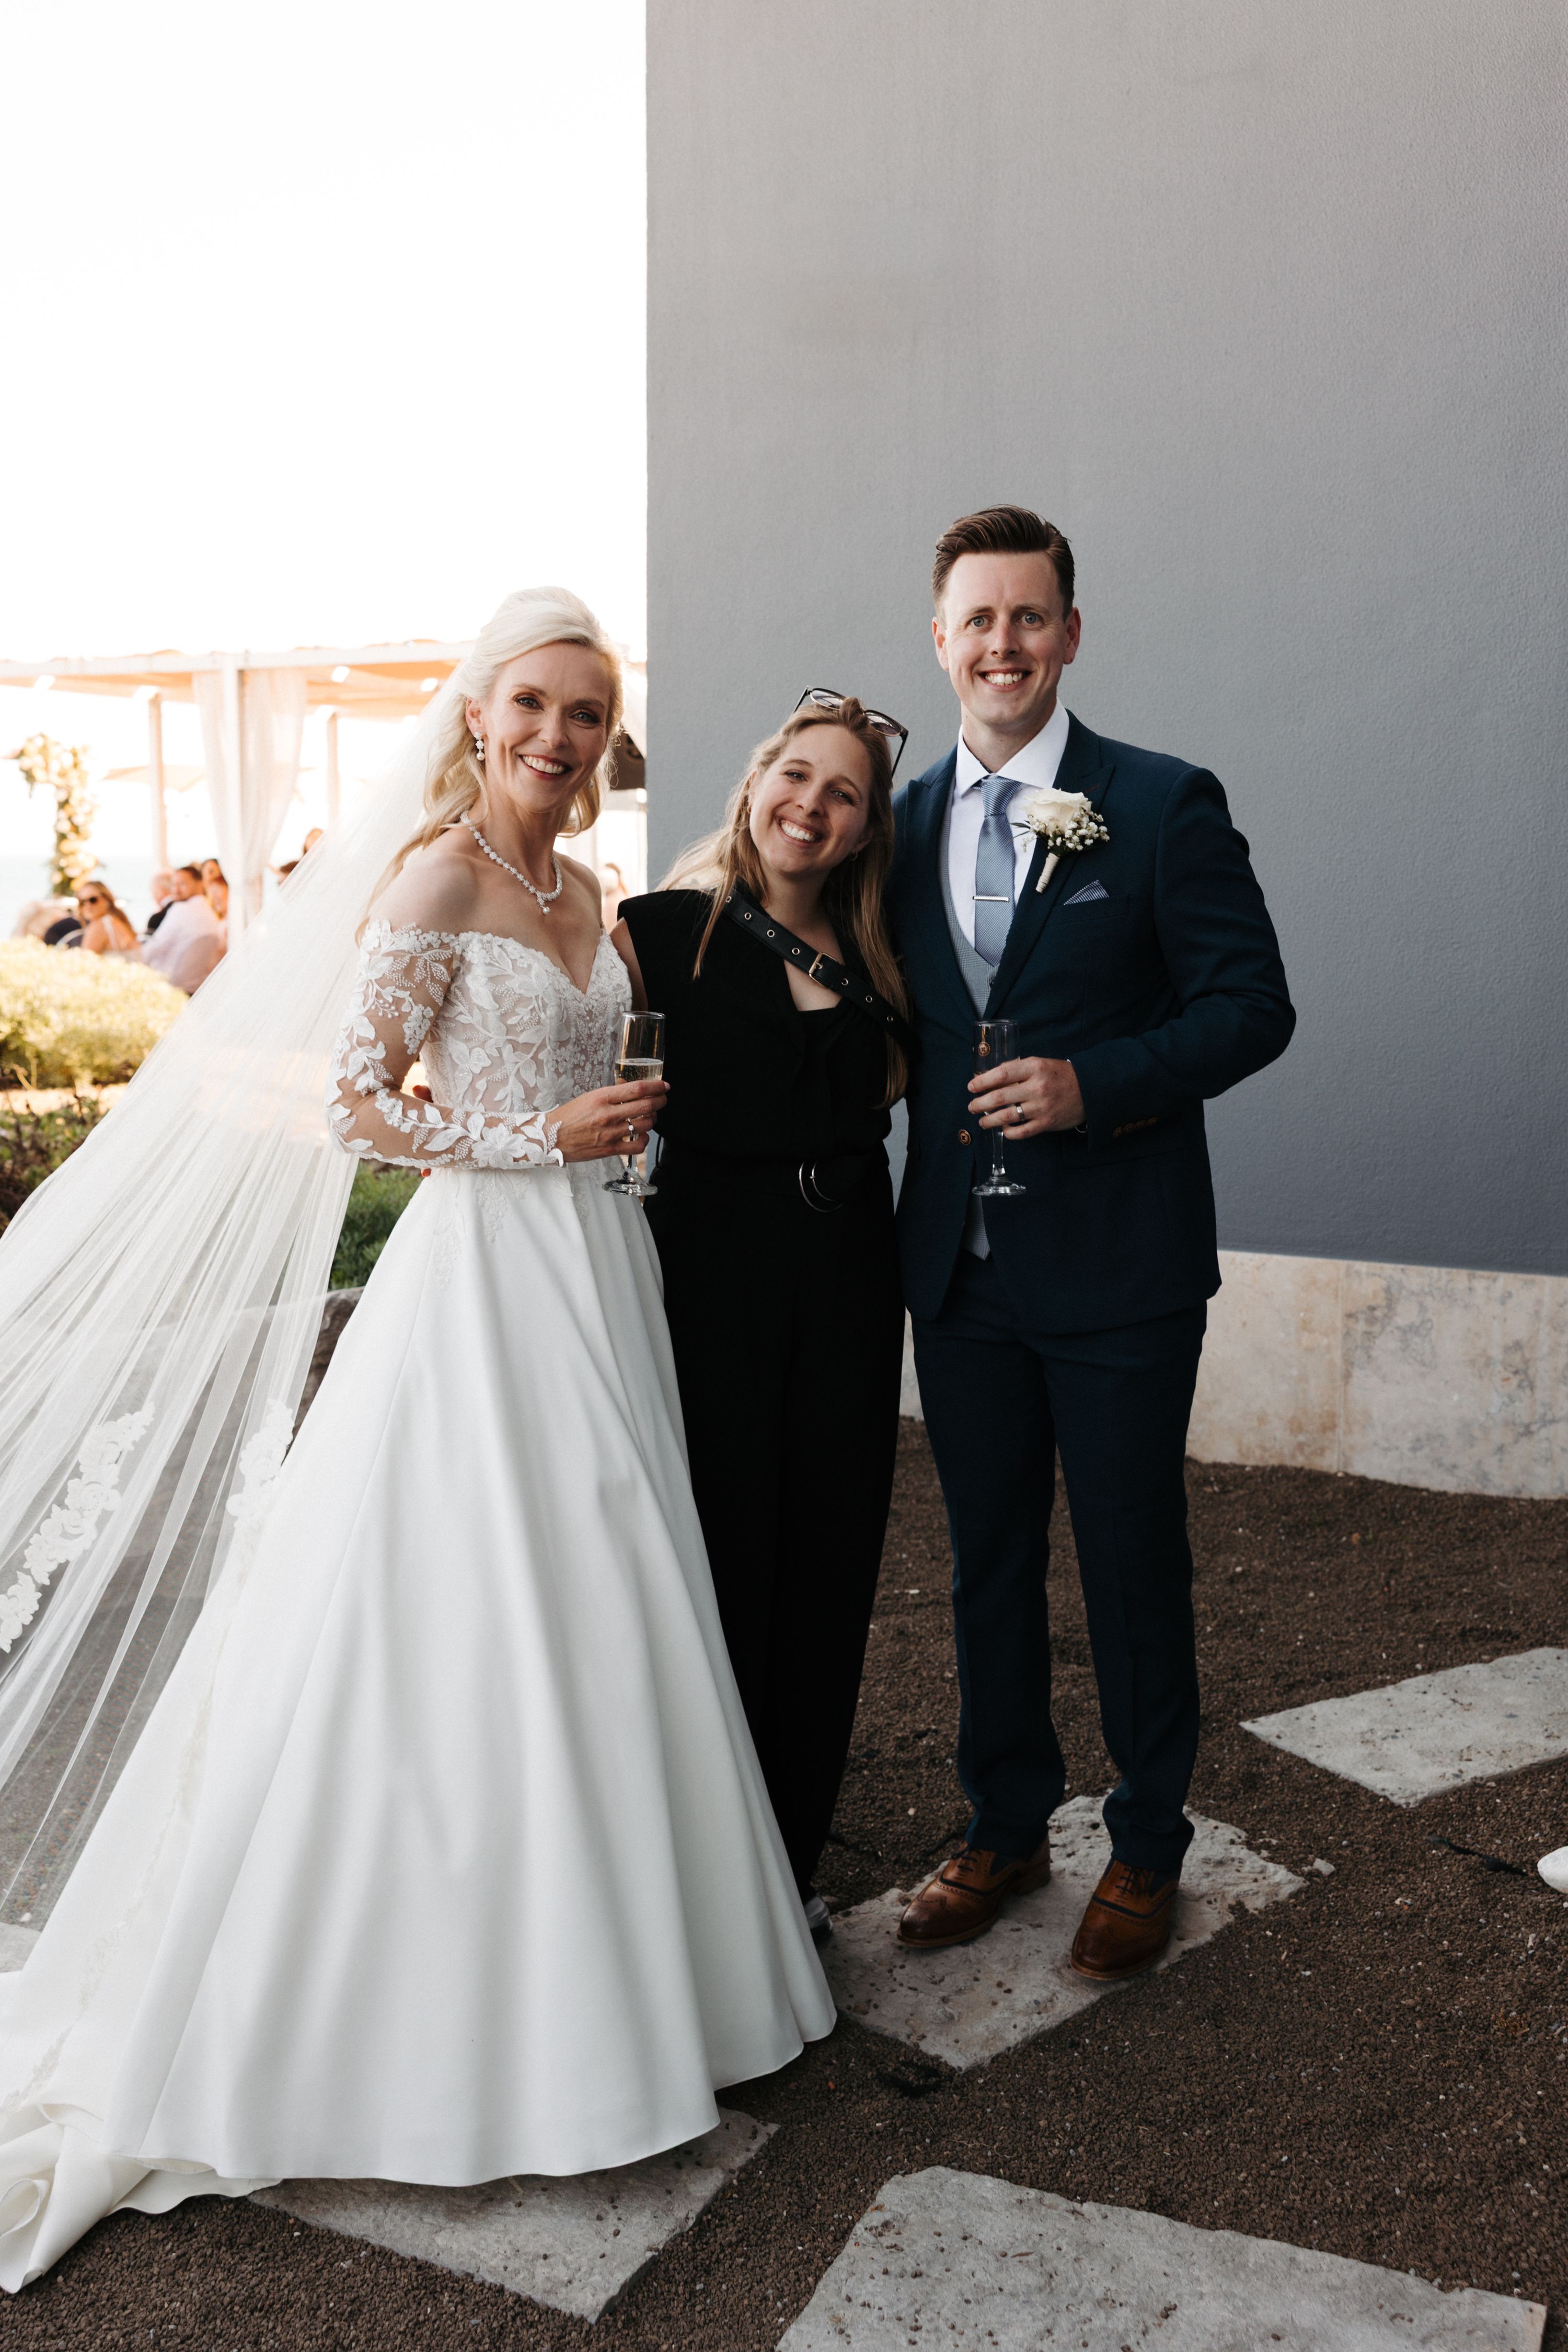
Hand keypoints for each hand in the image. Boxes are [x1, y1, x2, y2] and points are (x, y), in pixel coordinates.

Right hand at [546, 1078, 668, 1162]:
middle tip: (662, 1100)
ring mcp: (610, 1133)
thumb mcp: (589, 1097)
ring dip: (653, 1119)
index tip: (664, 1086)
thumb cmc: (569, 1116)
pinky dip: (644, 1140)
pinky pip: (637, 1146)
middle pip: (646, 1106)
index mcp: (602, 1097)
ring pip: (645, 1125)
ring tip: (651, 1117)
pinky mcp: (609, 1149)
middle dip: (660, 1102)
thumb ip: (611, 1095)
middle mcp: (608, 1114)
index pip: (638, 1089)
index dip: (656, 1087)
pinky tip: (641, 1136)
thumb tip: (631, 1090)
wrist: (551, 1137)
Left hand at [968, 1055, 1083, 1139]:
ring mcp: (1042, 1107)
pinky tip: (1003, 1130)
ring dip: (989, 1120)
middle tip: (972, 1106)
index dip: (982, 1082)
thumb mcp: (1040, 1064)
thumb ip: (1017, 1069)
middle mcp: (1037, 1087)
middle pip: (999, 1097)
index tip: (972, 1087)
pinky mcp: (1046, 1123)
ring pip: (1006, 1116)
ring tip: (982, 1121)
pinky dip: (1008, 1132)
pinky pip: (1021, 1132)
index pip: (1001, 1074)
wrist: (1090, 1089)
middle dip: (980, 1103)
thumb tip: (990, 1077)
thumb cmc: (1060, 1075)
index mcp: (1034, 1068)